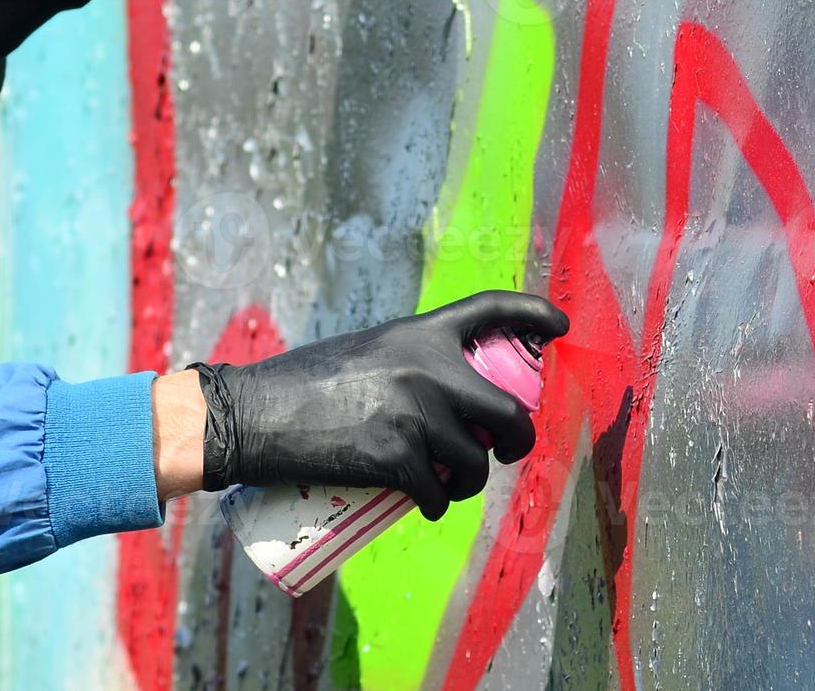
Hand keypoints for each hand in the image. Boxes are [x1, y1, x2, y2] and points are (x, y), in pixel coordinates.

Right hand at [192, 290, 569, 519]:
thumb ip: (407, 363)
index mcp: (420, 333)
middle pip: (510, 411)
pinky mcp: (397, 459)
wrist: (256, 412)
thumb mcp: (365, 351)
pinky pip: (438, 493)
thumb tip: (447, 397)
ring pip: (475, 462)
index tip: (559, 325)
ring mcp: (416, 415)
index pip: (490, 309)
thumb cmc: (301, 384)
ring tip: (448, 484)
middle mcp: (428, 368)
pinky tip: (426, 505)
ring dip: (468, 482)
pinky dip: (435, 506)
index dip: (533, 313)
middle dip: (517, 439)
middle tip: (504, 450)